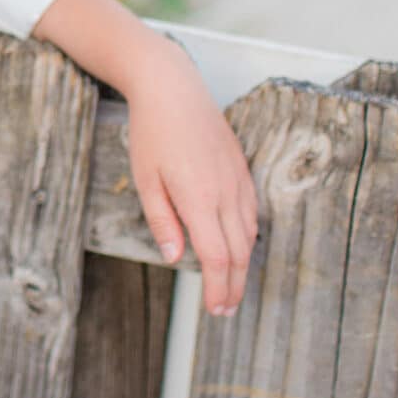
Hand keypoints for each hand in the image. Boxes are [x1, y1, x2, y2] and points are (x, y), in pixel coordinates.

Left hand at [122, 41, 259, 316]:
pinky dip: (246, 238)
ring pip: (248, 234)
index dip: (218, 288)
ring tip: (230, 286)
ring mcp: (237, 180)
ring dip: (242, 264)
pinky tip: (238, 247)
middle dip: (232, 286)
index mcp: (199, 198)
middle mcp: (225, 192)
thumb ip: (162, 221)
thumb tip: (176, 258)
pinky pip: (250, 212)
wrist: (173, 87)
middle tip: (225, 310)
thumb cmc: (152, 133)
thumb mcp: (146, 179)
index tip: (215, 309)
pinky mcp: (241, 169)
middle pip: (238, 252)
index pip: (217, 257)